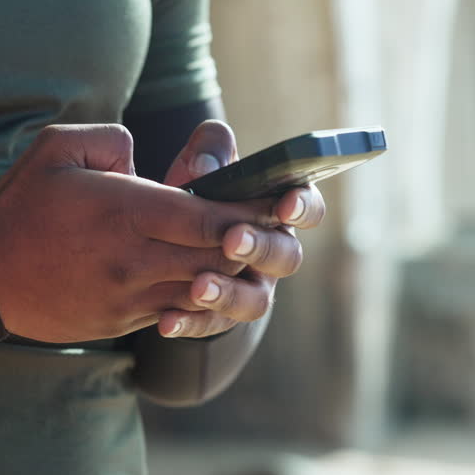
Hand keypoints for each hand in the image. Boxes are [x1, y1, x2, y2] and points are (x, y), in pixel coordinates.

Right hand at [0, 124, 280, 342]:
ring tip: (249, 260)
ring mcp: (129, 296)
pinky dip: (200, 301)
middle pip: (216, 256)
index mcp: (124, 211)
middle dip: (250, 244)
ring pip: (202, 290)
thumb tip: (142, 154)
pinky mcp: (121, 322)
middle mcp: (134, 258)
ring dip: (230, 277)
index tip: (277, 202)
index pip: (207, 216)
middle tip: (278, 228)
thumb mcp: (56, 148)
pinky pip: (175, 313)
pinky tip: (211, 286)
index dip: (249, 212)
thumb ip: (110, 138)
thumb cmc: (20, 205)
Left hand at [156, 120, 326, 337]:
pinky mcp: (222, 316)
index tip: (284, 204)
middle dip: (260, 248)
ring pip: (255, 301)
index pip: (308, 207)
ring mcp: (251, 288)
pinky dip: (190, 324)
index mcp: (277, 210)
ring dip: (228, 294)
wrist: (169, 239)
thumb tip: (204, 164)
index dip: (302, 207)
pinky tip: (166, 320)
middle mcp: (273, 252)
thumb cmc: (198, 192)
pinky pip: (211, 325)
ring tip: (198, 286)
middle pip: (286, 257)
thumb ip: (209, 149)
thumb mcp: (202, 163)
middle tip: (232, 240)